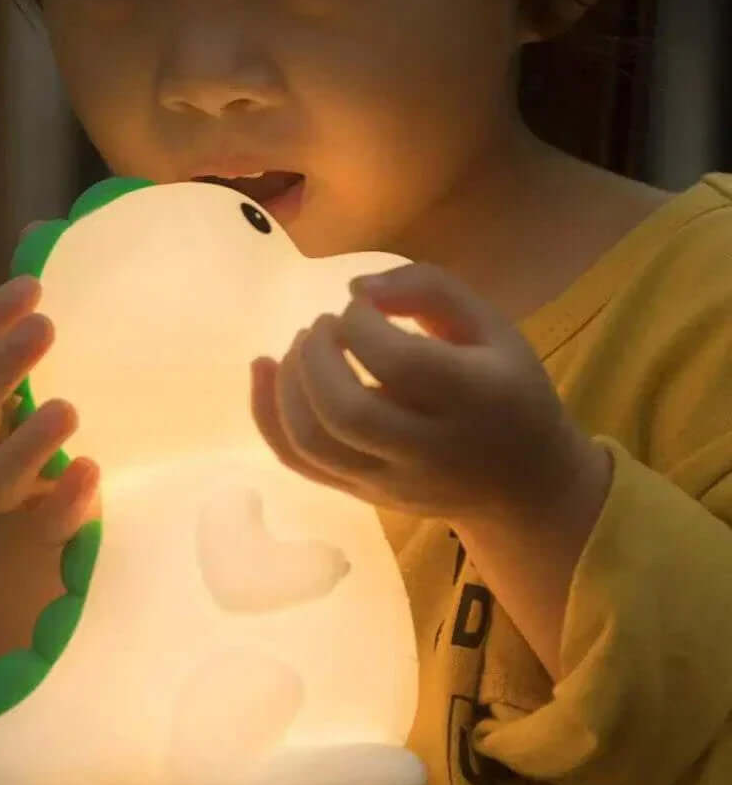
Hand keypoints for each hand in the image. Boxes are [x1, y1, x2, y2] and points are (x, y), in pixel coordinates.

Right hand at [0, 223, 99, 543]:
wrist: (45, 525)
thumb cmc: (53, 420)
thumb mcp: (59, 363)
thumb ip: (56, 305)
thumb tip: (48, 233)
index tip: (33, 286)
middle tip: (45, 328)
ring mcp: (12, 494)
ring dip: (24, 442)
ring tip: (67, 409)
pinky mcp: (49, 531)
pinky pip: (46, 527)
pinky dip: (63, 503)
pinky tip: (91, 473)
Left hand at [250, 261, 603, 528]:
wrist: (520, 487)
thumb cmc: (506, 391)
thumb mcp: (491, 327)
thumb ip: (431, 291)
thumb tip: (356, 289)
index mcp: (474, 399)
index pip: (399, 363)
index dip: (361, 324)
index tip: (361, 306)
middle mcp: (429, 450)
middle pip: (346, 411)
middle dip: (316, 354)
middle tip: (323, 325)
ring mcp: (389, 482)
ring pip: (313, 443)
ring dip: (288, 383)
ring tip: (302, 347)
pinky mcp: (360, 496)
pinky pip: (298, 464)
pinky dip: (266, 416)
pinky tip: (264, 370)